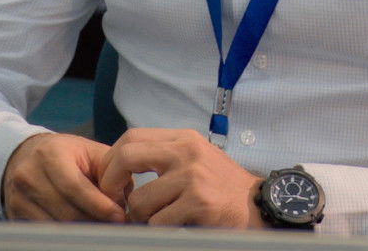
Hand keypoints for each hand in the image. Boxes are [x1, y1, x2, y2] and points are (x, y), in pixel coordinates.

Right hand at [1, 132, 126, 222]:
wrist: (24, 156)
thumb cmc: (64, 154)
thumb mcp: (89, 152)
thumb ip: (109, 172)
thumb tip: (123, 201)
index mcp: (50, 155)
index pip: (76, 187)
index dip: (100, 206)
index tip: (119, 216)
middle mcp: (29, 176)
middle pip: (67, 212)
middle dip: (95, 221)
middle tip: (113, 225)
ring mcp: (18, 198)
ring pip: (57, 226)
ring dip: (83, 231)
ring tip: (99, 225)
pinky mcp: (14, 215)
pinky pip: (45, 233)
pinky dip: (66, 234)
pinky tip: (80, 229)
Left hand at [98, 128, 267, 228]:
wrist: (258, 205)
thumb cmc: (223, 186)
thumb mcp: (197, 158)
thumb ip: (166, 156)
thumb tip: (122, 165)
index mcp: (184, 138)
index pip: (132, 136)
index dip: (111, 159)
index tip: (109, 179)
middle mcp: (187, 152)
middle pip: (127, 157)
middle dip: (111, 183)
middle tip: (115, 202)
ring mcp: (193, 177)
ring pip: (140, 200)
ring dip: (140, 217)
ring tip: (153, 219)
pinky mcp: (198, 203)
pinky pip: (158, 222)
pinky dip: (158, 229)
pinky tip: (172, 226)